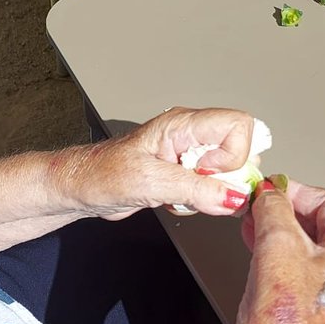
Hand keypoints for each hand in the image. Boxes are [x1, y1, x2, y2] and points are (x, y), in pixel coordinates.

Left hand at [65, 107, 256, 219]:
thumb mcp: (150, 182)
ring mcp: (189, 153)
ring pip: (230, 170)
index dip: (233, 154)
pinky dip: (202, 199)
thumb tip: (233, 197)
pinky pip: (213, 186)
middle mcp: (190, 135)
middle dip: (228, 177)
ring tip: (182, 193)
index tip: (209, 172)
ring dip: (214, 191)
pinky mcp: (185, 172)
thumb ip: (195, 189)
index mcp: (182, 124)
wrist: (82, 188)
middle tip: (197, 187)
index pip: (238, 124)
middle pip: (242, 148)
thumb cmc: (102, 174)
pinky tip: (176, 199)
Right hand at [236, 180, 324, 323]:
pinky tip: (264, 252)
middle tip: (258, 208)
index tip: (268, 190)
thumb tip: (270, 193)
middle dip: (289, 214)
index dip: (296, 192)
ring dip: (287, 234)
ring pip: (322, 248)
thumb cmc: (281, 323)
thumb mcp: (275, 246)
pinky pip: (319, 271)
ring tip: (255, 229)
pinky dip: (292, 256)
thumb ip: (274, 209)